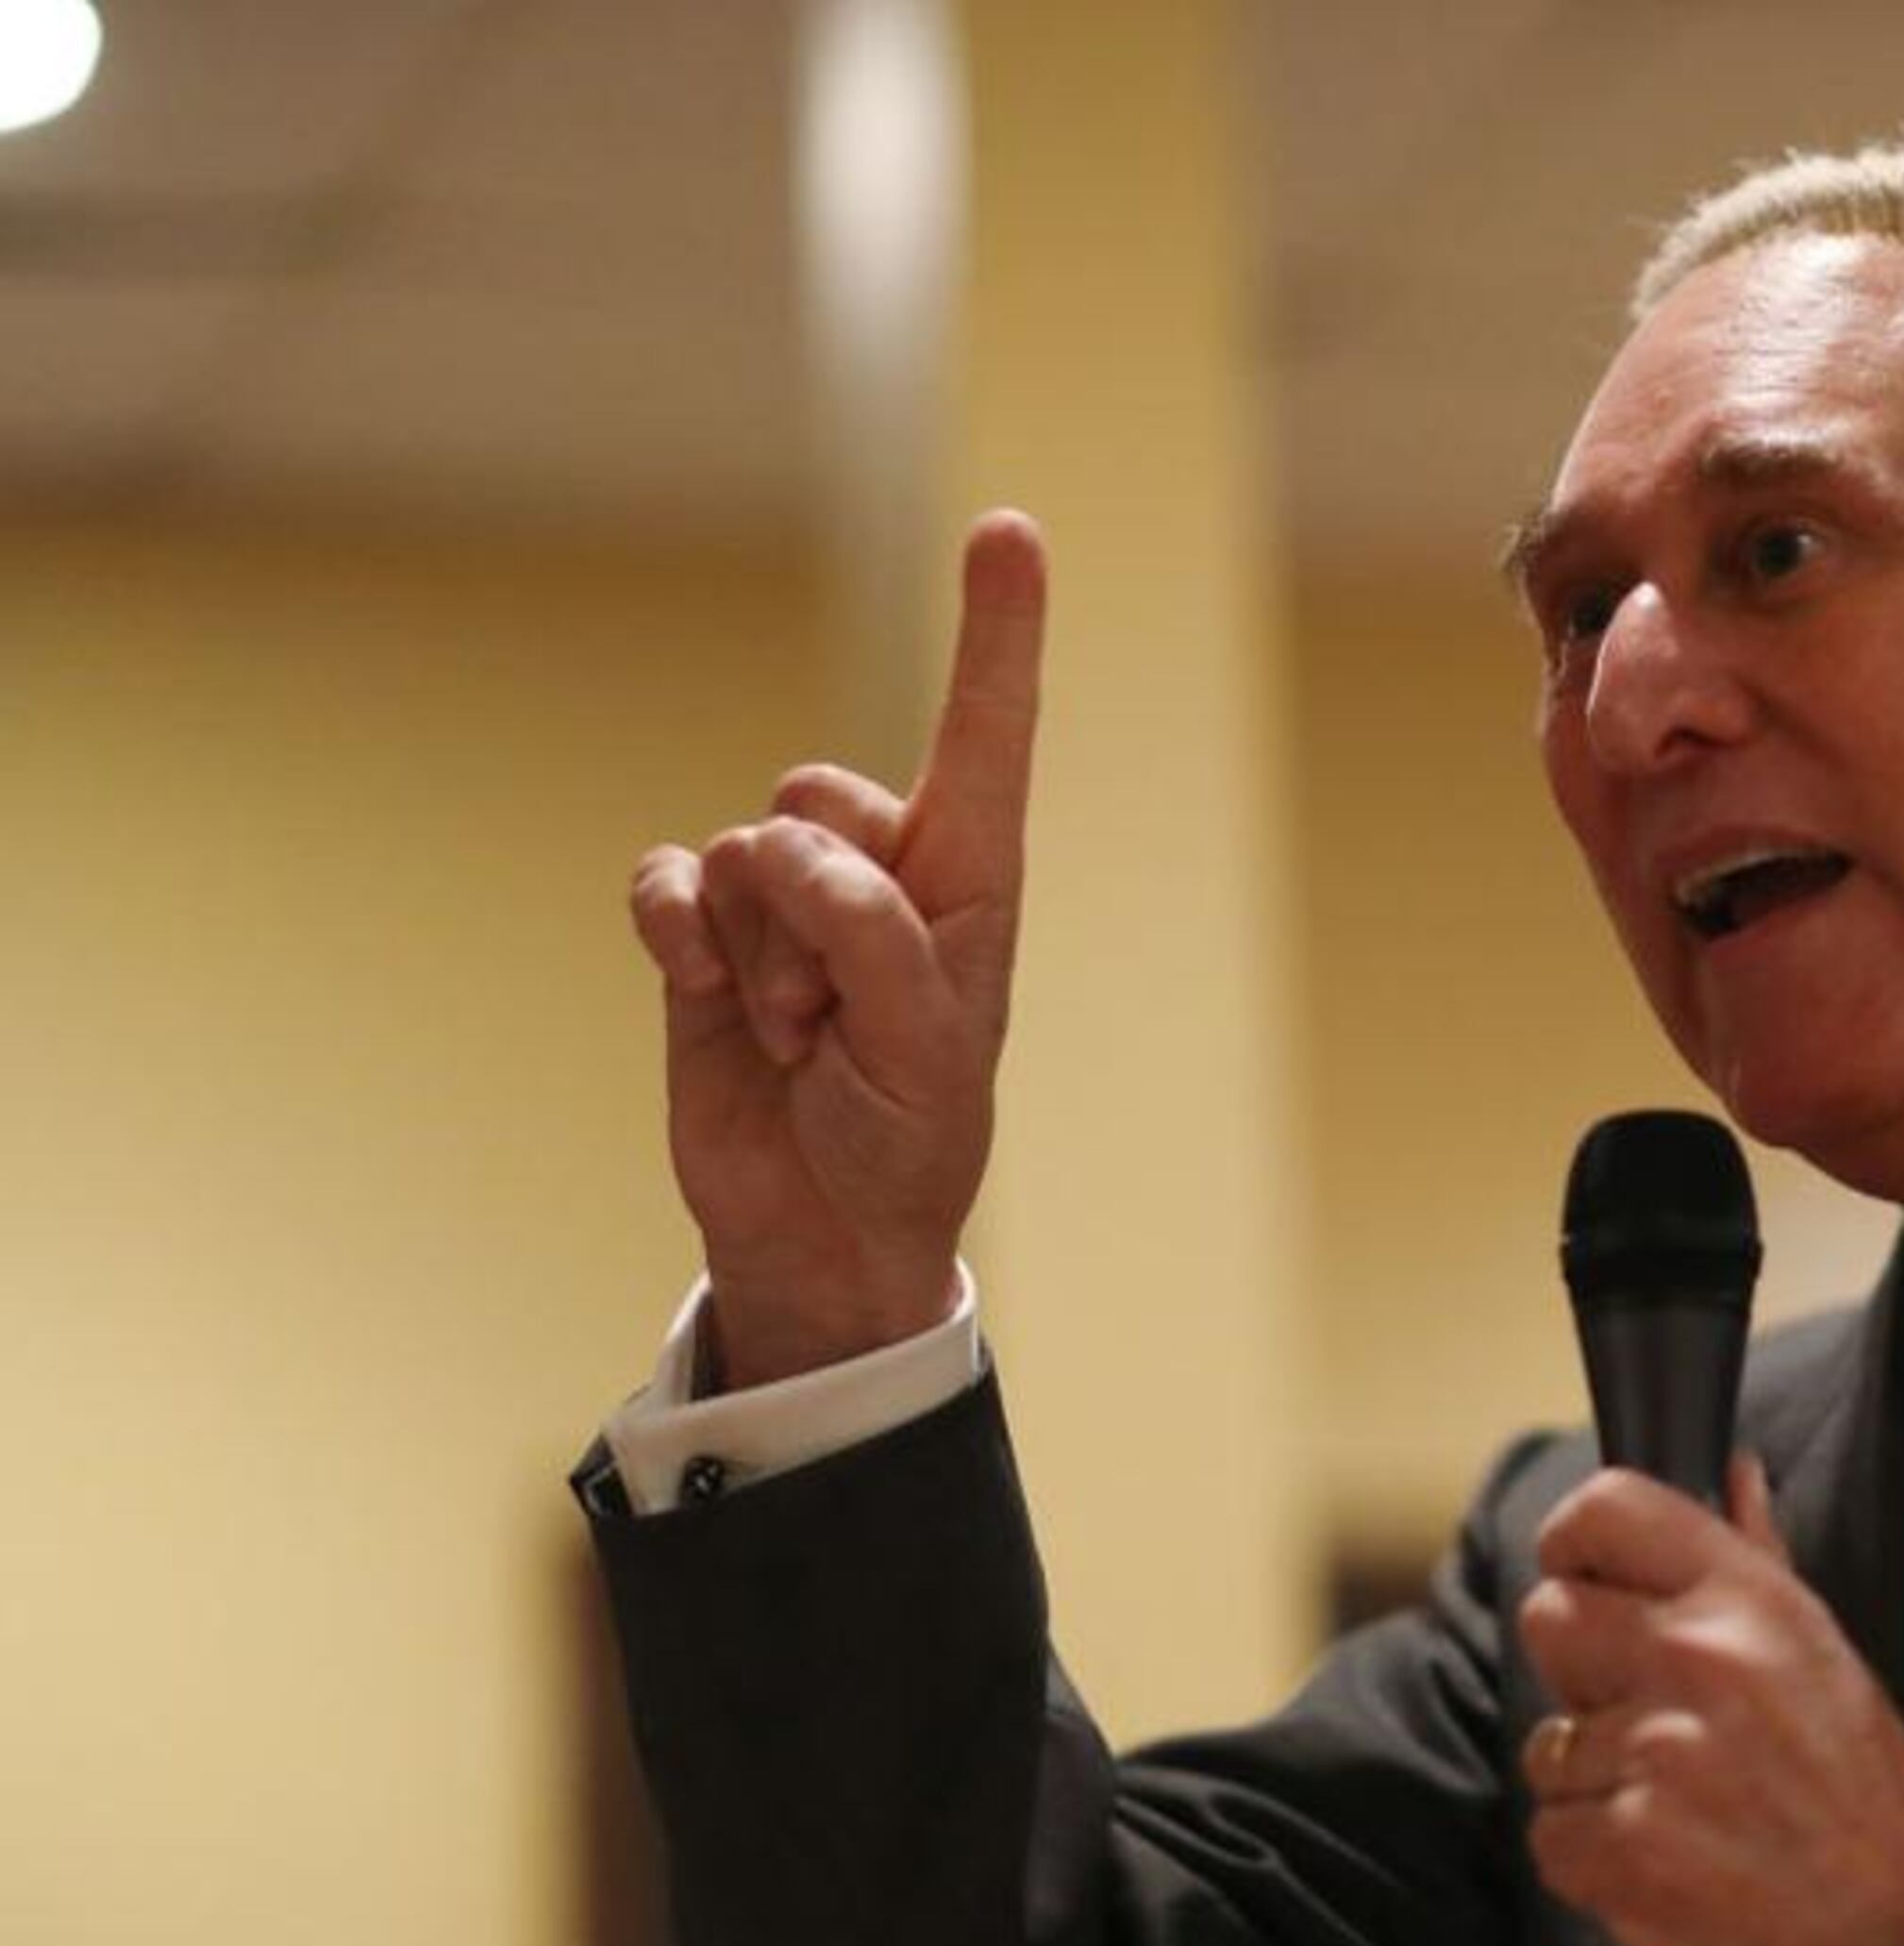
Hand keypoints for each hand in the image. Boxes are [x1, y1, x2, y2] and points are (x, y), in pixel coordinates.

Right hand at [627, 512, 1046, 1386]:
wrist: (822, 1232)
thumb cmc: (906, 1140)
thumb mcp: (927, 1050)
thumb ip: (875, 937)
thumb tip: (783, 853)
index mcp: (971, 881)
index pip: (987, 734)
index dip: (997, 631)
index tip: (1009, 529)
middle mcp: (882, 869)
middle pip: (821, 797)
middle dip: (818, 915)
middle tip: (839, 1023)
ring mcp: (786, 901)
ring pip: (743, 852)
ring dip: (761, 957)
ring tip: (796, 1039)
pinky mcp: (706, 935)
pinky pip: (668, 876)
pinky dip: (676, 928)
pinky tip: (699, 990)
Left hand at [1518, 1457, 1903, 1945]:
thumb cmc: (1877, 1805)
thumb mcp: (1829, 1654)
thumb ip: (1758, 1560)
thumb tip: (1729, 1471)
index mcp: (1749, 1601)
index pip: (1605, 1509)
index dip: (1575, 1545)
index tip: (1588, 1583)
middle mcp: (1693, 1661)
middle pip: (1548, 1620)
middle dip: (1583, 1676)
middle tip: (1648, 1724)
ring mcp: (1651, 1758)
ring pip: (1547, 1746)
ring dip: (1596, 1786)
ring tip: (1684, 1816)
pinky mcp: (1621, 1852)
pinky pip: (1551, 1837)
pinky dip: (1597, 1865)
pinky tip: (1669, 1869)